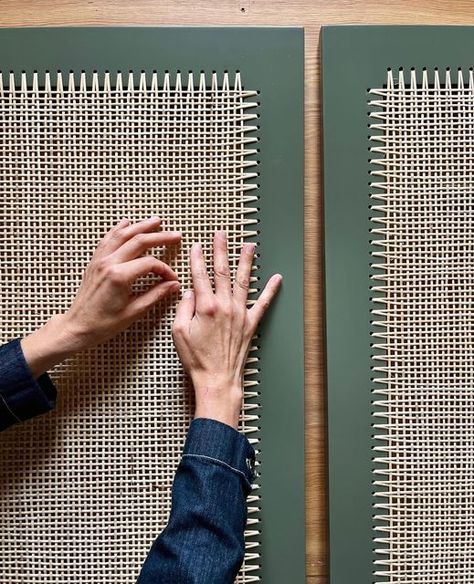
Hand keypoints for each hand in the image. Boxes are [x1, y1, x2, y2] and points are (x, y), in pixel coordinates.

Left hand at [21, 217, 180, 376]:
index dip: (165, 270)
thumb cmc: (103, 324)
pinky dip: (118, 229)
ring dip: (140, 226)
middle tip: (175, 235)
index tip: (171, 279)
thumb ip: (155, 295)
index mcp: (119, 276)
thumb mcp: (134, 312)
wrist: (77, 327)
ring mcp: (100, 260)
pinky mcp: (94, 262)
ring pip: (122, 235)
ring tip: (155, 221)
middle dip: (159, 237)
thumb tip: (173, 285)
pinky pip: (107, 239)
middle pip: (138, 241)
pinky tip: (126, 223)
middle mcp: (109, 263)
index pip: (150, 263)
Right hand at [172, 231, 281, 428]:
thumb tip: (188, 292)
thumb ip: (183, 309)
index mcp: (205, 307)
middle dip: (221, 250)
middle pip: (222, 272)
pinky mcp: (250, 323)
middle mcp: (225, 306)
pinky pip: (263, 303)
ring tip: (249, 245)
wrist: (217, 378)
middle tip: (221, 234)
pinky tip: (277, 277)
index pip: (200, 276)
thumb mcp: (179, 333)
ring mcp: (240, 313)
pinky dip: (270, 289)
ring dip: (246, 261)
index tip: (197, 245)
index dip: (198, 259)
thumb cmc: (196, 358)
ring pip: (243, 281)